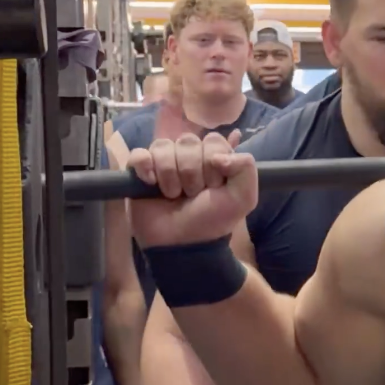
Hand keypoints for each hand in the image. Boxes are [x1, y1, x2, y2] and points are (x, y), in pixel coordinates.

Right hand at [127, 132, 256, 247]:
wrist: (182, 244)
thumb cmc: (212, 220)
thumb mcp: (243, 197)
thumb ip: (246, 167)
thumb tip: (221, 149)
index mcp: (213, 158)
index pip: (212, 140)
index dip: (213, 162)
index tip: (214, 186)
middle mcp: (188, 156)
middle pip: (187, 141)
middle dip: (191, 171)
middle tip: (192, 194)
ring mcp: (162, 162)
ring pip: (163, 146)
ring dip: (170, 174)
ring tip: (173, 195)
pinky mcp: (139, 172)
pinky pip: (138, 154)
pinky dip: (145, 166)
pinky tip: (150, 183)